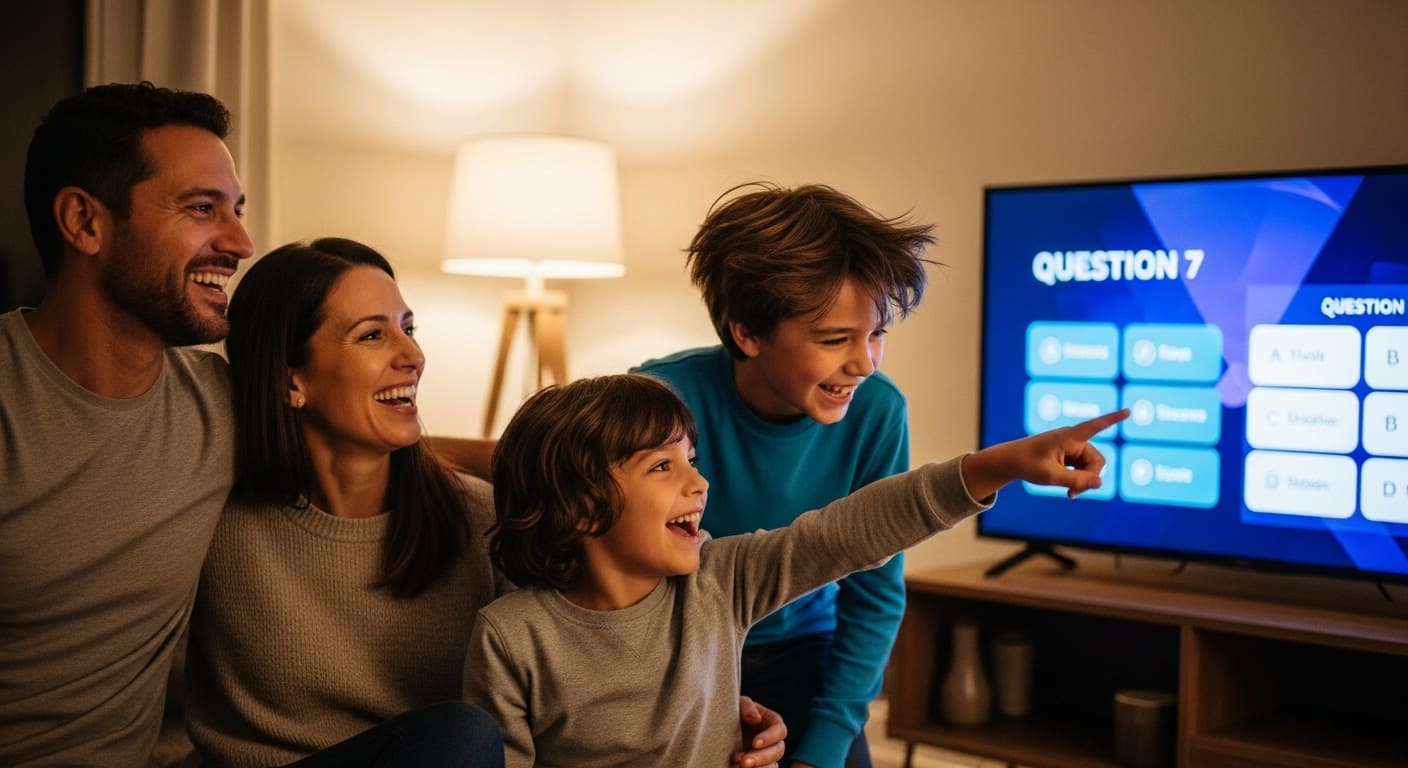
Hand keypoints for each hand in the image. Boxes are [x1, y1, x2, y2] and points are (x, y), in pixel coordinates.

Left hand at [732, 695, 785, 767]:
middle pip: (777, 752)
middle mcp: (773, 741)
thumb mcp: (739, 704)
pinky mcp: (758, 766)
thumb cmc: (734, 711)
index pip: (780, 731)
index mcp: (772, 723)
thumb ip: (747, 707)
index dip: (769, 737)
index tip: (755, 743)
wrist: (720, 726)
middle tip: (744, 762)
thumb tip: (756, 719)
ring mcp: (767, 756)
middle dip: (761, 758)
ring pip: (772, 766)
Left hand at [961, 409, 1129, 500]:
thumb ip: (1076, 481)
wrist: (1010, 462)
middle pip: (1097, 460)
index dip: (1112, 420)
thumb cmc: (1027, 464)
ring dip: (1083, 481)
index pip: (1094, 426)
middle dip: (1090, 478)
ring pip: (1090, 467)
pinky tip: (1069, 490)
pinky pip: (1083, 469)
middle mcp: (1072, 439)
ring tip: (1069, 494)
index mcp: (1068, 437)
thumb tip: (1100, 483)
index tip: (1127, 411)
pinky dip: (1078, 480)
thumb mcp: (1051, 476)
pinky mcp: (1068, 455)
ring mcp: (1071, 447)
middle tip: (1074, 493)